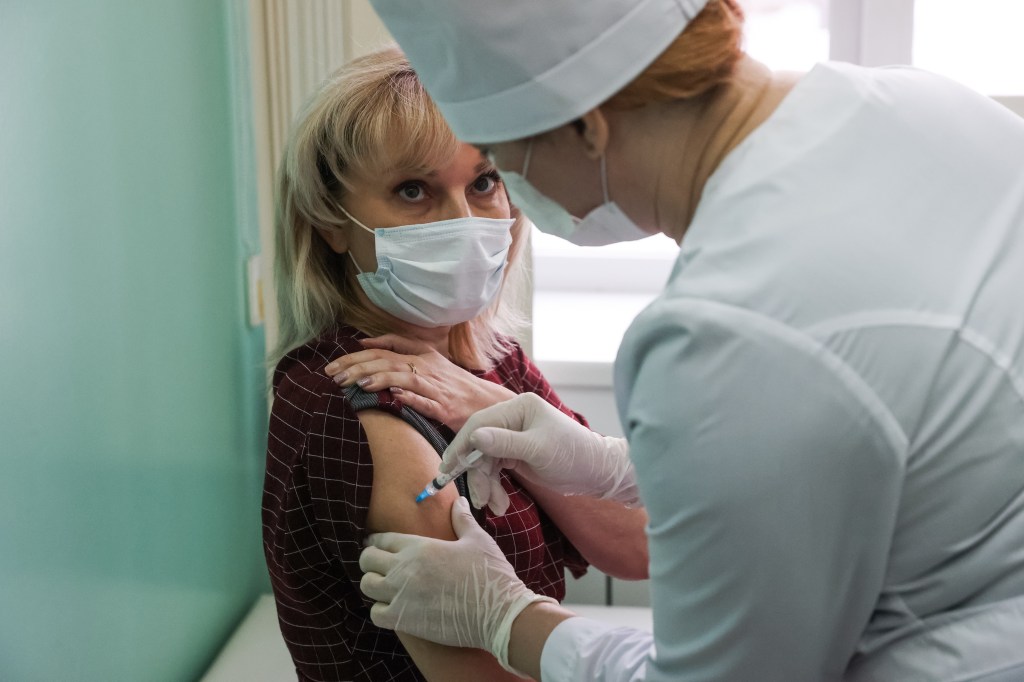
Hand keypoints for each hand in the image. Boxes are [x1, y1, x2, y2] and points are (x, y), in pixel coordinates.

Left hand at [324, 334, 514, 429]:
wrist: (489, 404)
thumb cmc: (456, 386)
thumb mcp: (432, 364)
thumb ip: (404, 354)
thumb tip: (370, 346)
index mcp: (425, 354)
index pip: (388, 347)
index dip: (361, 353)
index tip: (338, 362)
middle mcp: (429, 367)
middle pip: (389, 361)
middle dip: (358, 366)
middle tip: (333, 375)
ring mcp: (436, 387)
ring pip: (403, 377)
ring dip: (378, 379)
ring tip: (355, 384)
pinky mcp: (444, 408)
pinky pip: (425, 401)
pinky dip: (410, 398)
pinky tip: (393, 398)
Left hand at [360, 498, 555, 673]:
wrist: (499, 612)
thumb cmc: (489, 574)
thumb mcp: (477, 540)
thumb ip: (462, 519)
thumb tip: (458, 501)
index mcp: (420, 547)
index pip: (382, 539)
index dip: (376, 541)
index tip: (377, 545)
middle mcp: (404, 569)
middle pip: (367, 560)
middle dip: (370, 560)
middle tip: (380, 565)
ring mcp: (401, 596)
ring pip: (366, 586)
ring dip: (373, 584)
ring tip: (385, 586)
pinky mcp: (404, 620)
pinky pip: (375, 614)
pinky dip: (380, 611)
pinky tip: (393, 608)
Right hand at [443, 392, 638, 515]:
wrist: (596, 472)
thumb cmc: (573, 456)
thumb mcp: (537, 450)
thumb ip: (504, 443)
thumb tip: (474, 437)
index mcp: (518, 408)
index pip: (480, 424)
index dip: (462, 446)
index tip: (448, 468)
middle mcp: (513, 418)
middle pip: (480, 444)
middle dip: (478, 473)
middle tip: (478, 498)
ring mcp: (514, 436)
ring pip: (486, 460)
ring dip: (487, 484)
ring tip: (494, 506)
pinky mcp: (516, 453)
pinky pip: (496, 469)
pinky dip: (495, 486)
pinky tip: (500, 503)